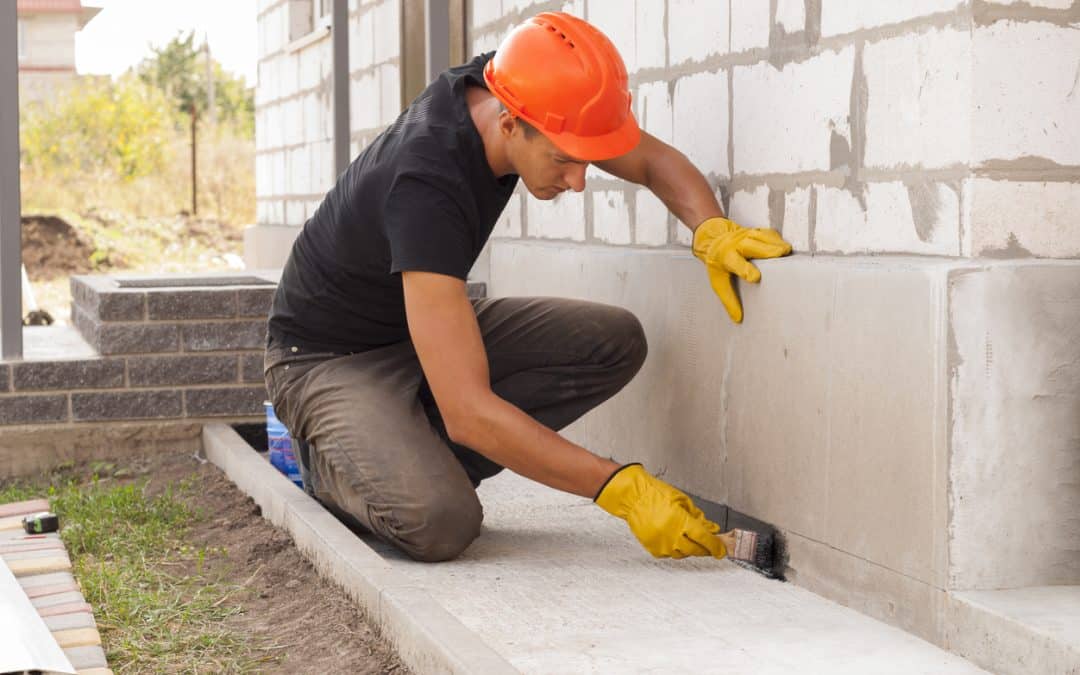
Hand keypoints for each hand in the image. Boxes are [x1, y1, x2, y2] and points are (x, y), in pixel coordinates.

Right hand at [595, 463, 726, 558]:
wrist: (633, 498)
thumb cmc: (656, 495)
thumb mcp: (683, 501)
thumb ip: (698, 517)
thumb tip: (711, 529)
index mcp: (681, 521)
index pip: (705, 539)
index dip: (716, 546)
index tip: (721, 550)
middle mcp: (671, 535)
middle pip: (696, 550)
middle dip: (705, 548)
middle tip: (709, 545)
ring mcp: (661, 544)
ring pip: (683, 554)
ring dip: (690, 548)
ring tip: (688, 538)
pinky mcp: (653, 548)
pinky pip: (669, 554)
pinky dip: (675, 548)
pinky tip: (674, 539)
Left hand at [691, 216, 791, 322]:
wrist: (713, 239)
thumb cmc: (717, 261)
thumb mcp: (718, 282)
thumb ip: (728, 300)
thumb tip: (737, 318)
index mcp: (725, 257)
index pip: (736, 264)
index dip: (745, 270)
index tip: (755, 277)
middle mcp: (736, 245)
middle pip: (752, 245)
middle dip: (767, 250)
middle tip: (782, 255)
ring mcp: (746, 236)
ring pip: (762, 237)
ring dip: (775, 243)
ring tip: (787, 251)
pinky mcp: (755, 231)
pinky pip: (768, 233)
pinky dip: (777, 239)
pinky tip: (784, 245)